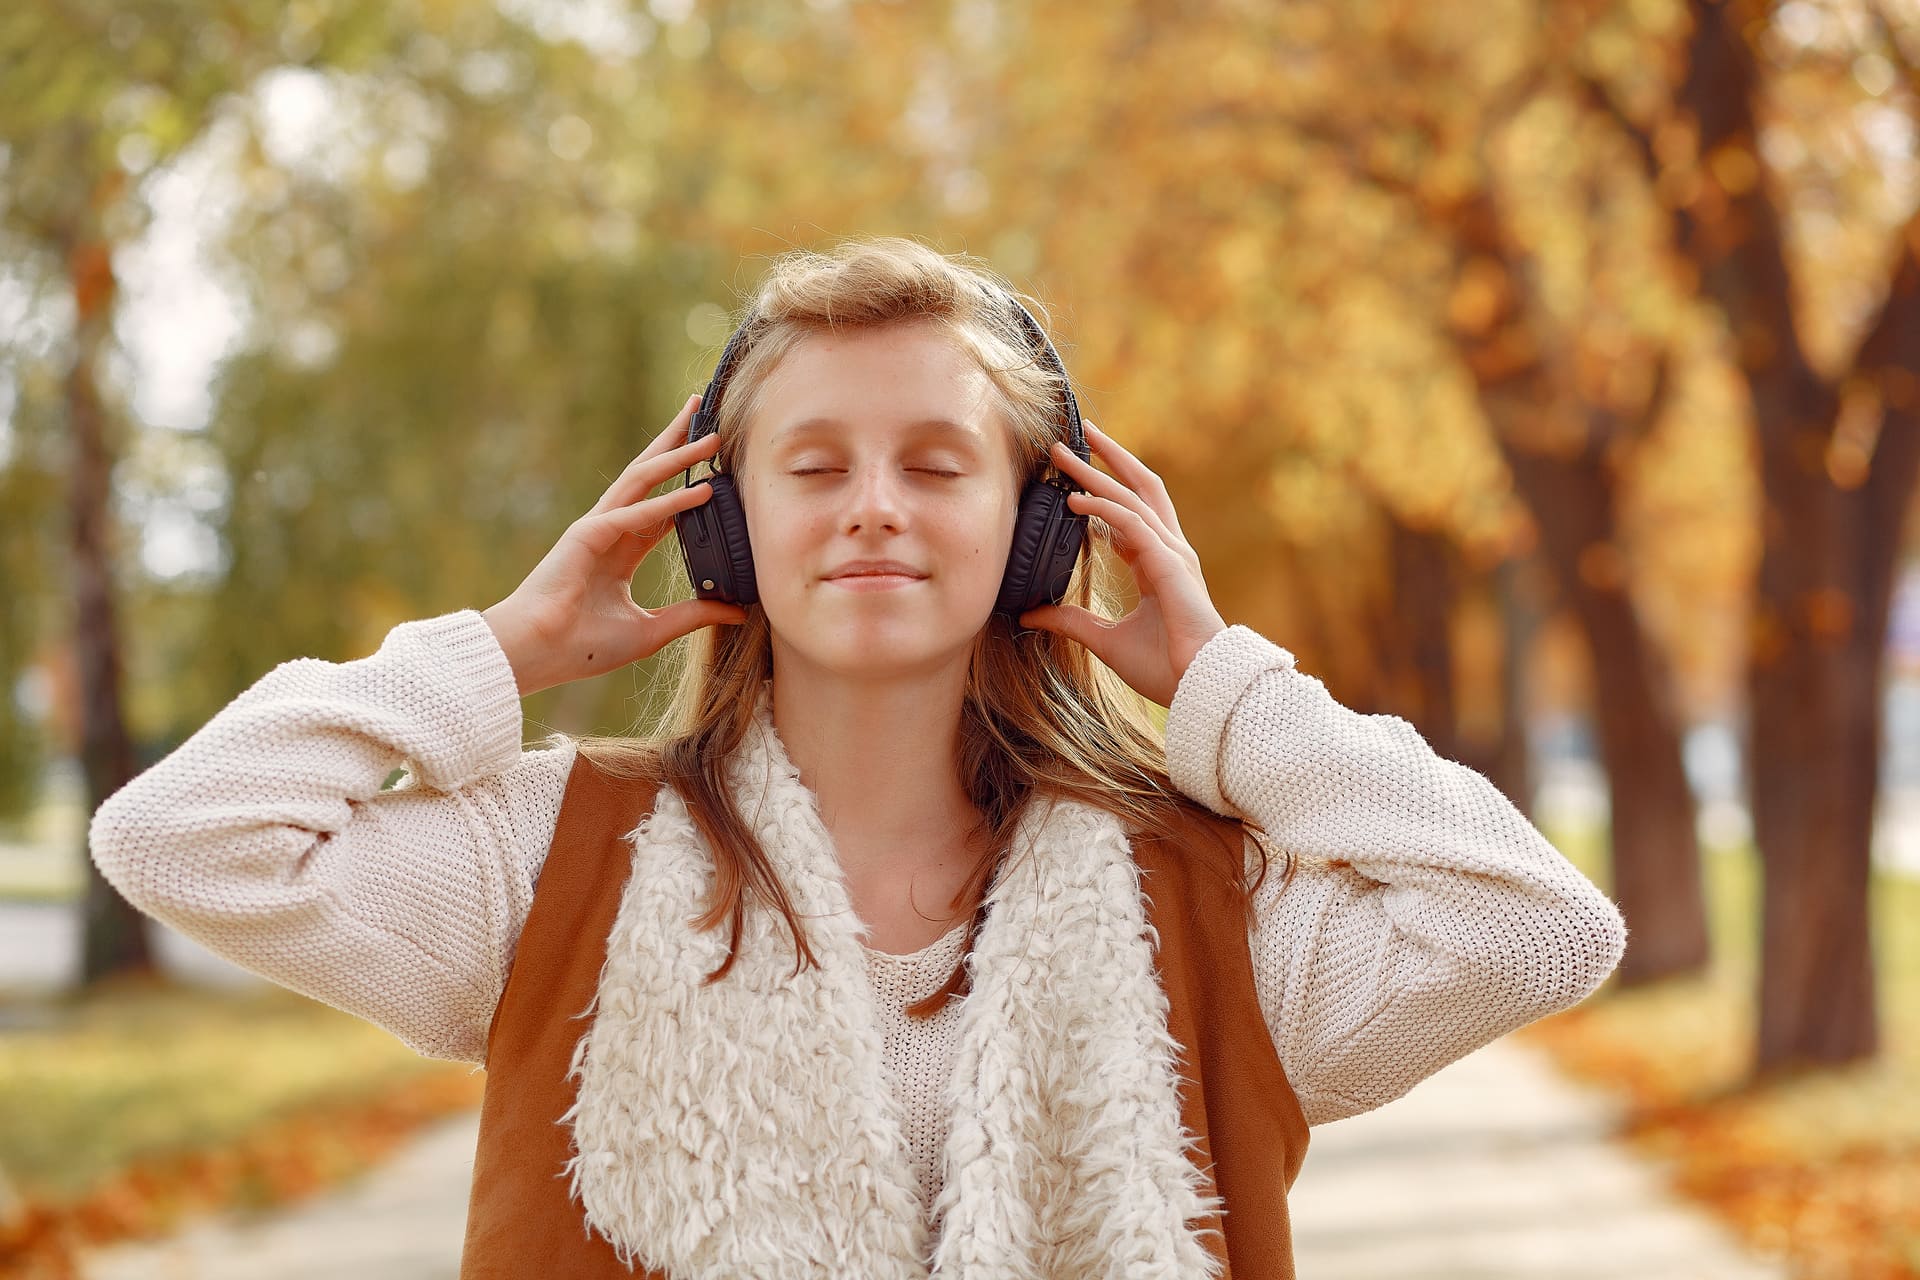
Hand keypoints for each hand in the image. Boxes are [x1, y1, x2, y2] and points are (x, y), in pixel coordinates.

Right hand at [482, 393, 748, 696]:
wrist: (537, 656)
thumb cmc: (581, 647)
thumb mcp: (651, 631)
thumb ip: (692, 615)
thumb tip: (737, 610)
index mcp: (620, 550)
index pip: (661, 507)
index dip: (686, 483)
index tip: (715, 465)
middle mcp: (609, 531)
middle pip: (649, 477)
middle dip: (677, 444)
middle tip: (706, 413)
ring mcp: (595, 528)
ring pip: (642, 482)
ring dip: (678, 457)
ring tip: (711, 437)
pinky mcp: (586, 537)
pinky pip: (634, 514)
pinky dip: (668, 502)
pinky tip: (699, 490)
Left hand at [1017, 421, 1226, 706]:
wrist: (1199, 687)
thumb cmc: (1164, 667)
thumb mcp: (1104, 640)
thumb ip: (1071, 621)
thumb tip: (1031, 614)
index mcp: (1159, 564)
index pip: (1131, 513)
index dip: (1103, 491)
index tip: (1072, 478)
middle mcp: (1169, 551)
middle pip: (1139, 489)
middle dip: (1107, 459)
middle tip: (1071, 439)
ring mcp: (1174, 554)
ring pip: (1133, 499)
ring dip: (1096, 474)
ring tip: (1062, 456)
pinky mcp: (1171, 566)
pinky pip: (1134, 525)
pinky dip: (1104, 509)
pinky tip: (1076, 500)